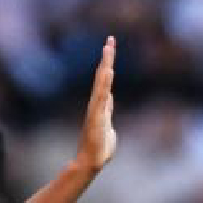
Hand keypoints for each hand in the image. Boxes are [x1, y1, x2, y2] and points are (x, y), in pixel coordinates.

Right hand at [74, 36, 116, 173]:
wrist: (91, 163)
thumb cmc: (100, 148)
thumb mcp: (109, 124)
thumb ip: (108, 110)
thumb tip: (109, 98)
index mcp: (101, 105)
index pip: (105, 80)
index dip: (108, 64)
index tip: (110, 47)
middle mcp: (97, 104)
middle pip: (102, 77)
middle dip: (106, 58)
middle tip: (110, 40)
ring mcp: (96, 109)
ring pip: (101, 83)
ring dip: (105, 66)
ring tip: (108, 49)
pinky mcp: (96, 117)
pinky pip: (101, 97)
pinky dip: (104, 84)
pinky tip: (108, 72)